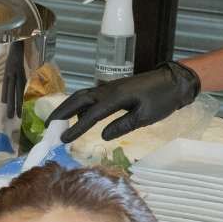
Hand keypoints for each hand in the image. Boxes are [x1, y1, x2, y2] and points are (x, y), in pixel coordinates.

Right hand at [48, 61, 201, 142]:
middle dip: (61, 112)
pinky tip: (79, 114)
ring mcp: (109, 87)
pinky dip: (79, 104)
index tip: (63, 139)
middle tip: (48, 125)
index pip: (91, 115)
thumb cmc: (162, 99)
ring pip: (82, 96)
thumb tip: (103, 136)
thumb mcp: (146, 116)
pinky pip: (91, 96)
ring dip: (67, 107)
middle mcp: (107, 90)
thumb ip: (123, 125)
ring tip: (56, 120)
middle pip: (78, 99)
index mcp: (115, 97)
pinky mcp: (113, 89)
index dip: (76, 128)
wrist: (175, 81)